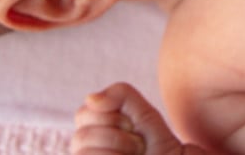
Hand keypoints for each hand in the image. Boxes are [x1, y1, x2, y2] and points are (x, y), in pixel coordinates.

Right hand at [72, 83, 206, 154]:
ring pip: (84, 153)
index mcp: (93, 133)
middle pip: (82, 136)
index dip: (112, 117)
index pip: (83, 114)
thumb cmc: (162, 149)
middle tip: (138, 146)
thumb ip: (121, 96)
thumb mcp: (145, 115)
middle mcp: (86, 151)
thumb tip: (91, 98)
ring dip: (119, 150)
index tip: (133, 127)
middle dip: (118, 138)